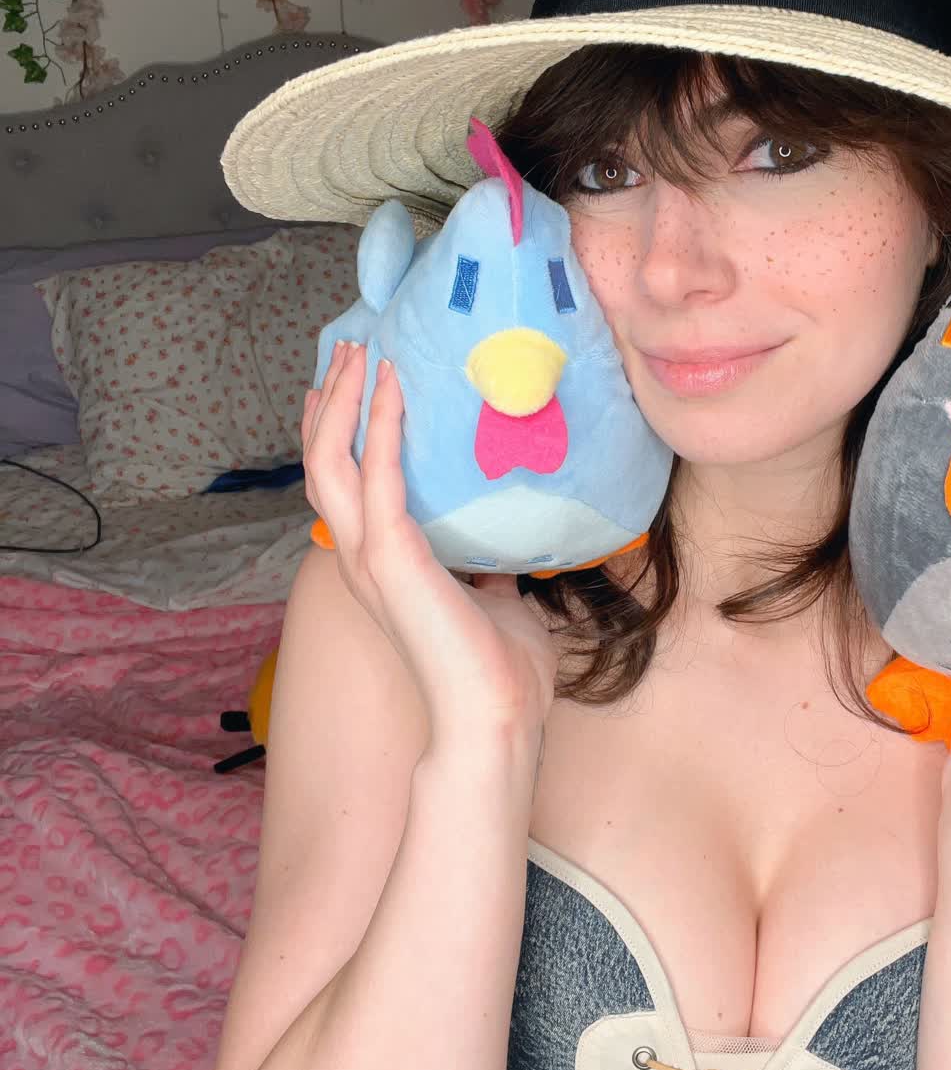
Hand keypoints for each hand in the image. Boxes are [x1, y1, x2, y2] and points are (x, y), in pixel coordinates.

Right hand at [302, 340, 559, 745]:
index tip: (348, 387)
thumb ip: (489, 569)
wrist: (495, 719)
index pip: (341, 486)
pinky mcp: (392, 556)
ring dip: (343, 401)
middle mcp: (361, 558)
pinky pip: (380, 474)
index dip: (336, 434)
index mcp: (380, 567)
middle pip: (322, 463)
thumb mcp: (496, 602)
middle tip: (347, 350)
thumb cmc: (501, 672)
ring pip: (331, 461)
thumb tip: (510, 547)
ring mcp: (369, 557)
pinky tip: (397, 386)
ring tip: (358, 352)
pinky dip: (386, 425)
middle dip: (330, 402)